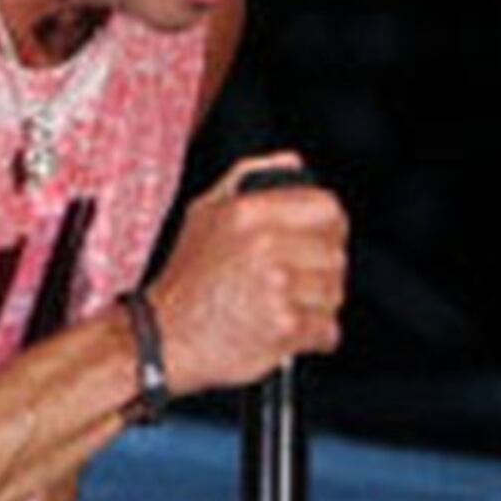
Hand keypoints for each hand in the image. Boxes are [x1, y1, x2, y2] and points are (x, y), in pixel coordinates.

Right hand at [142, 152, 346, 392]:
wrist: (165, 336)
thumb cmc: (187, 279)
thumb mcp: (206, 211)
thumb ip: (249, 177)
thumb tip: (293, 164)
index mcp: (249, 212)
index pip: (328, 208)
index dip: (329, 227)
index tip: (319, 241)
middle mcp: (265, 245)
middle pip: (335, 254)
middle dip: (321, 271)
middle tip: (296, 281)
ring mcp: (278, 286)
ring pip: (334, 293)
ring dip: (317, 305)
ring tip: (285, 306)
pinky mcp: (285, 326)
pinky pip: (328, 329)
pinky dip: (314, 336)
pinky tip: (288, 330)